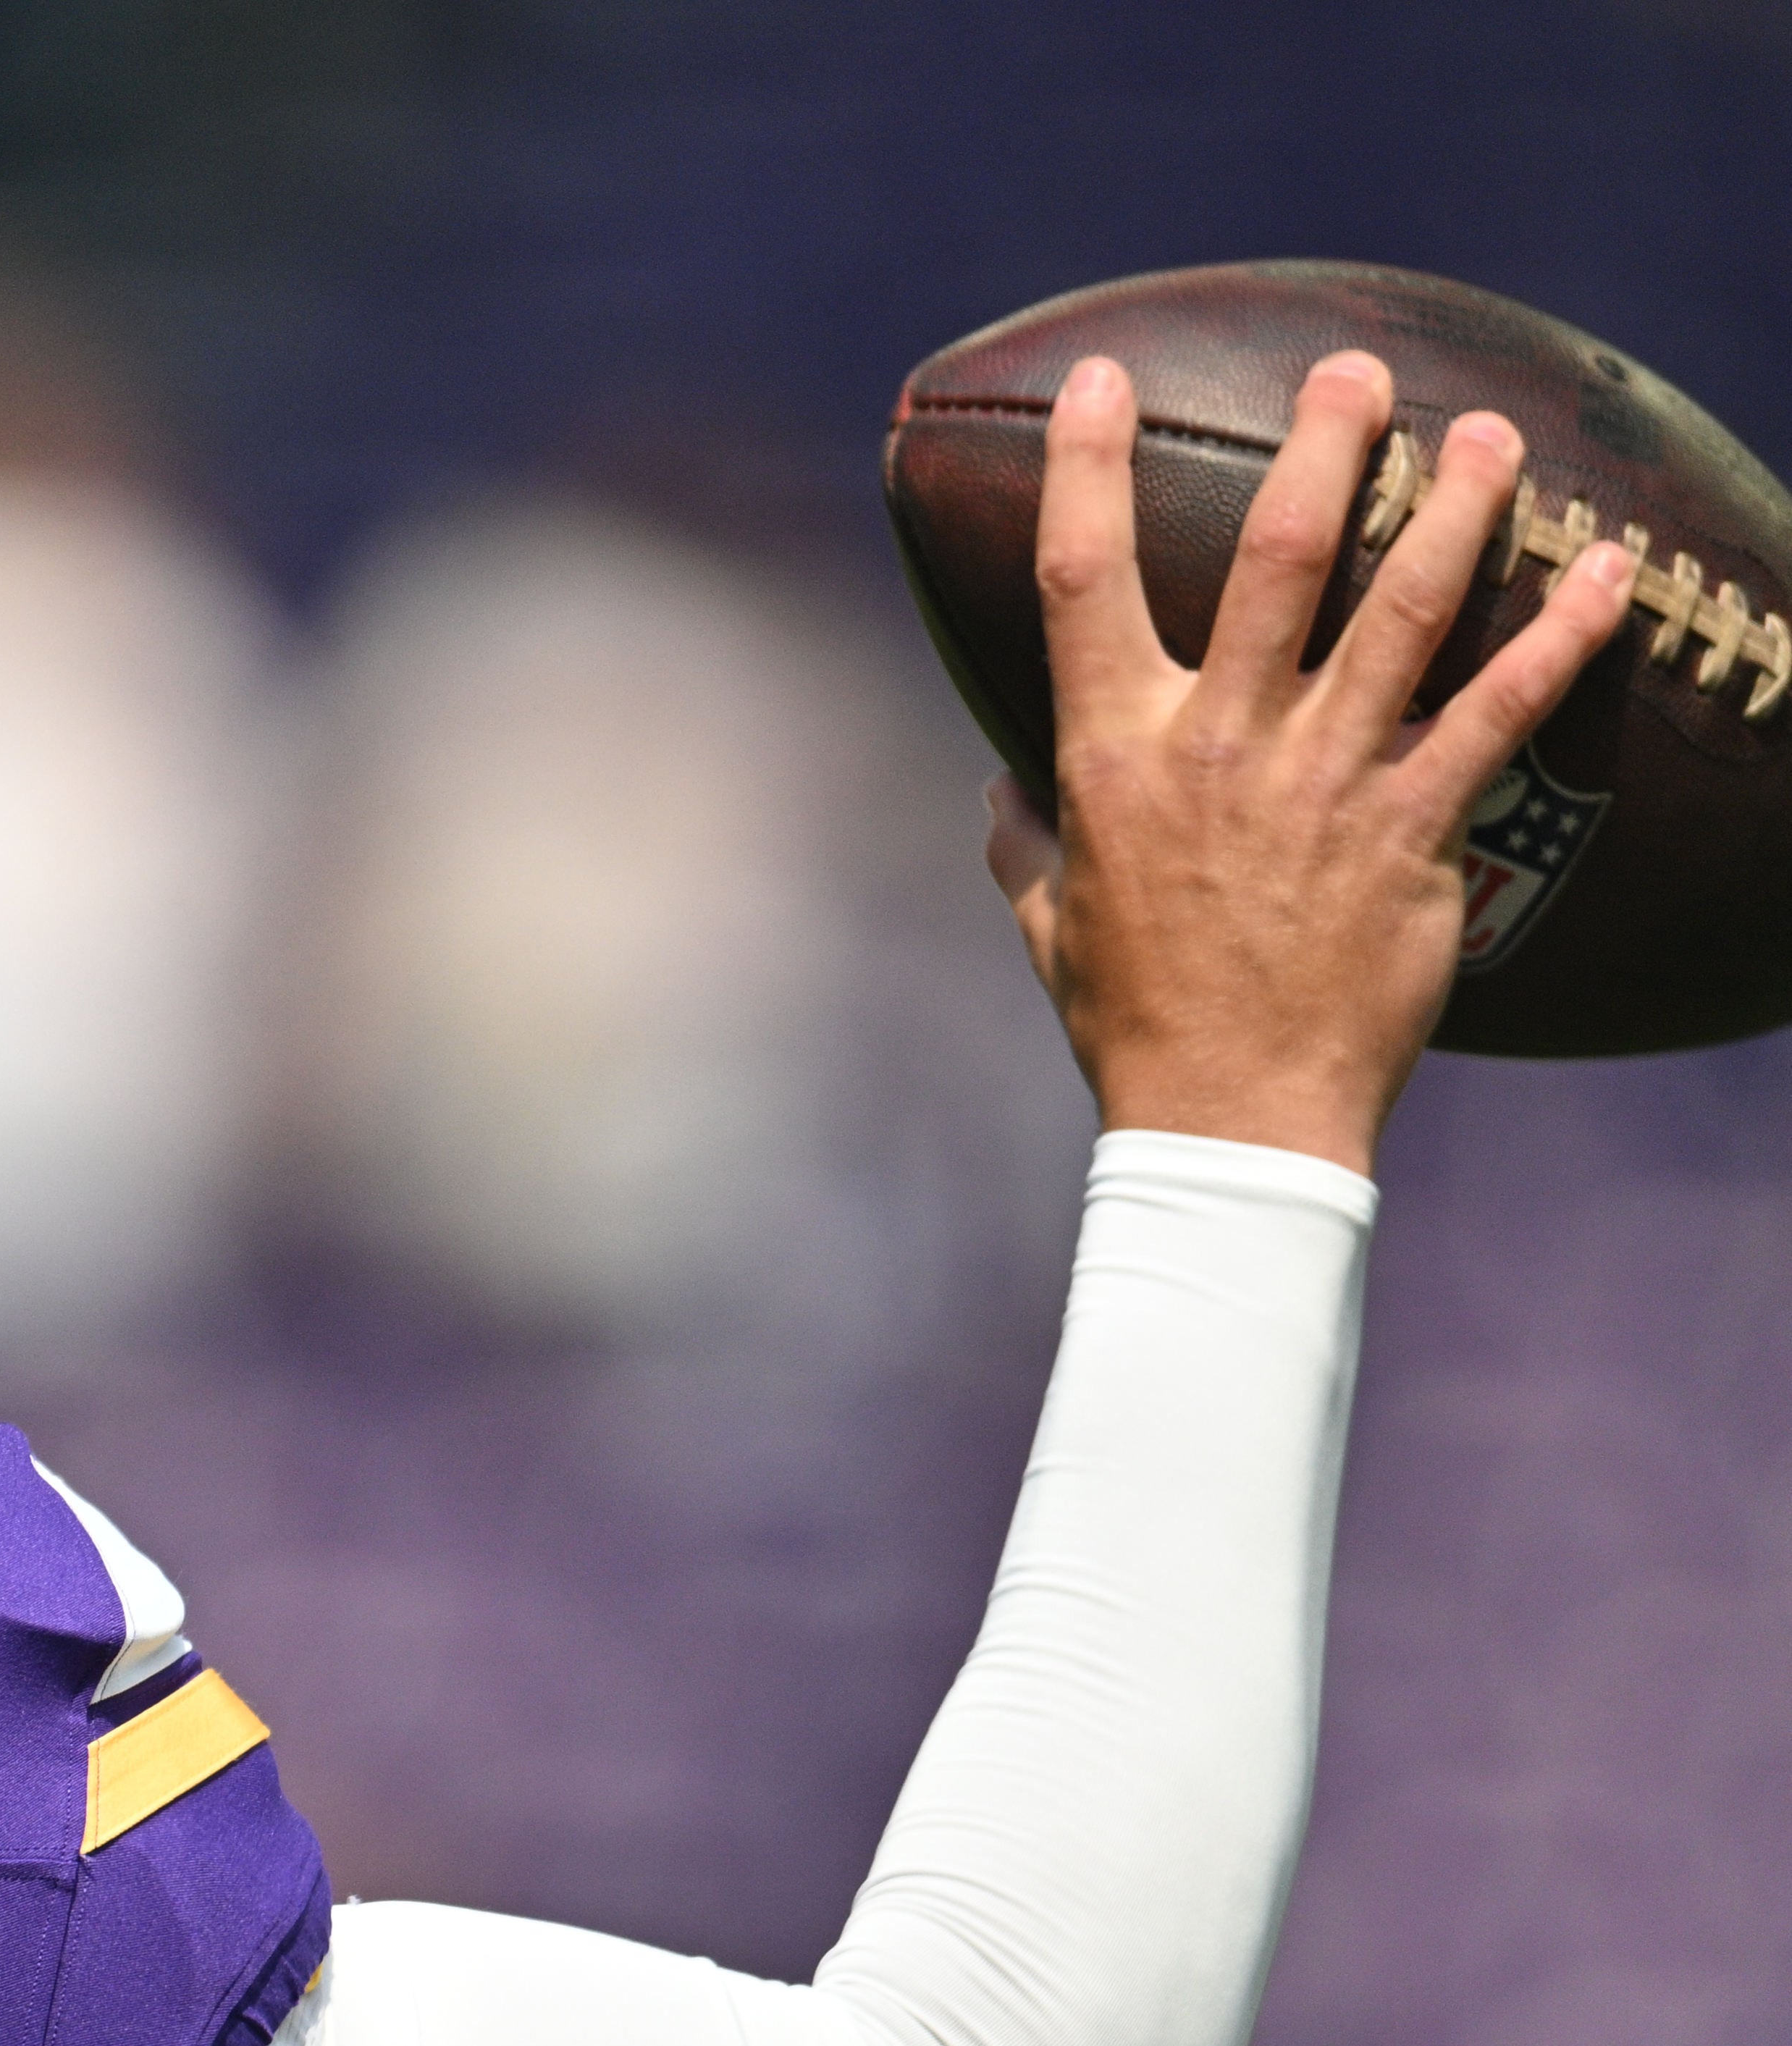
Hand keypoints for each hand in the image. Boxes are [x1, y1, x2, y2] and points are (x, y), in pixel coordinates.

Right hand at [986, 348, 1636, 1170]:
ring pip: (1399, 610)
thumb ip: (1023, 840)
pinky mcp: (1416, 829)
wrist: (1232, 1115)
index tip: (1105, 382)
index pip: (1083, 583)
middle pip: (1272, 558)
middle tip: (1354, 373)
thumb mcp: (1047, 923)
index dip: (1086, 470)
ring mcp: (1323, 782)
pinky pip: (1499, 710)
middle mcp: (1217, 747)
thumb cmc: (1133, 1019)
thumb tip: (995, 787)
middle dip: (1318, 448)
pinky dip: (1561, 634)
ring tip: (1485, 432)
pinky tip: (1609, 569)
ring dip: (1450, 508)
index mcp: (1113, 758)